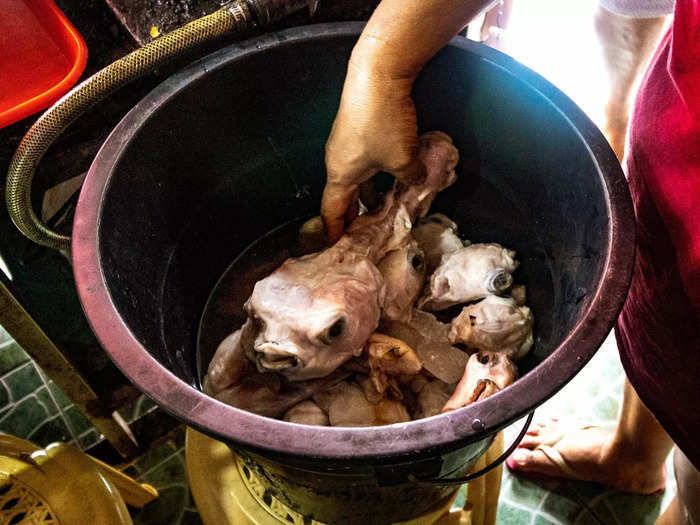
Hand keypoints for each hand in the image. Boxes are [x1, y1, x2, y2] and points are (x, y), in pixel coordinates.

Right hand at [322, 48, 425, 241]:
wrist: (377, 73)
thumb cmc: (382, 123)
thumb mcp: (402, 158)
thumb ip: (412, 178)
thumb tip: (419, 182)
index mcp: (340, 175)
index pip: (332, 212)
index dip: (335, 232)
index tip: (336, 249)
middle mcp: (337, 161)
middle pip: (343, 197)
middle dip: (353, 217)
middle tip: (363, 235)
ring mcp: (346, 144)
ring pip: (357, 179)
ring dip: (368, 195)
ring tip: (382, 211)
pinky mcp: (358, 129)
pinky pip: (365, 163)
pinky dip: (376, 176)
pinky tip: (393, 177)